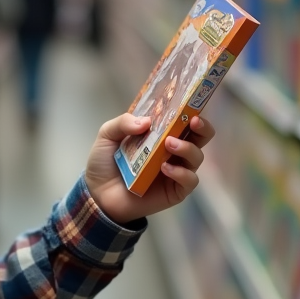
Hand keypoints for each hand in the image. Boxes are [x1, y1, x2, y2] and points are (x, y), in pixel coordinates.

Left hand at [85, 114, 214, 225]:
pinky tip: (165, 168)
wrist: (97, 194)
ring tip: (168, 144)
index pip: (185, 120)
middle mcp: (173, 151)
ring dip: (187, 148)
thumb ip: (123, 123)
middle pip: (200, 138)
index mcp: (161, 134)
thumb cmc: (105, 163)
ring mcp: (176, 171)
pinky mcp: (175, 191)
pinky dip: (181, 172)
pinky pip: (189, 181)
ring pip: (197, 157)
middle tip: (192, 121)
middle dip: (202, 128)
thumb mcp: (107, 135)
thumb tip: (147, 121)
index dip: (193, 110)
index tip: (191, 104)